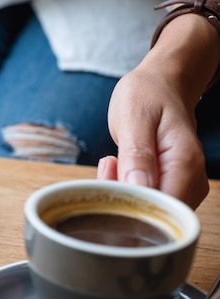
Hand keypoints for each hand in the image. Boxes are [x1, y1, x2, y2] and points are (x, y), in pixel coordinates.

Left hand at [98, 68, 208, 208]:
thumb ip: (137, 155)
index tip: (108, 183)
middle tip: (108, 167)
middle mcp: (190, 179)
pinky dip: (125, 189)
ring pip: (148, 210)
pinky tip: (118, 166)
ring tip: (113, 161)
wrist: (160, 84)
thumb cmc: (148, 95)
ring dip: (121, 192)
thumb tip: (139, 189)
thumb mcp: (134, 118)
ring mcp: (182, 185)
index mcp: (185, 163)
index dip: (130, 206)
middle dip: (122, 199)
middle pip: (155, 215)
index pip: (162, 208)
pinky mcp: (169, 185)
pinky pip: (145, 200)